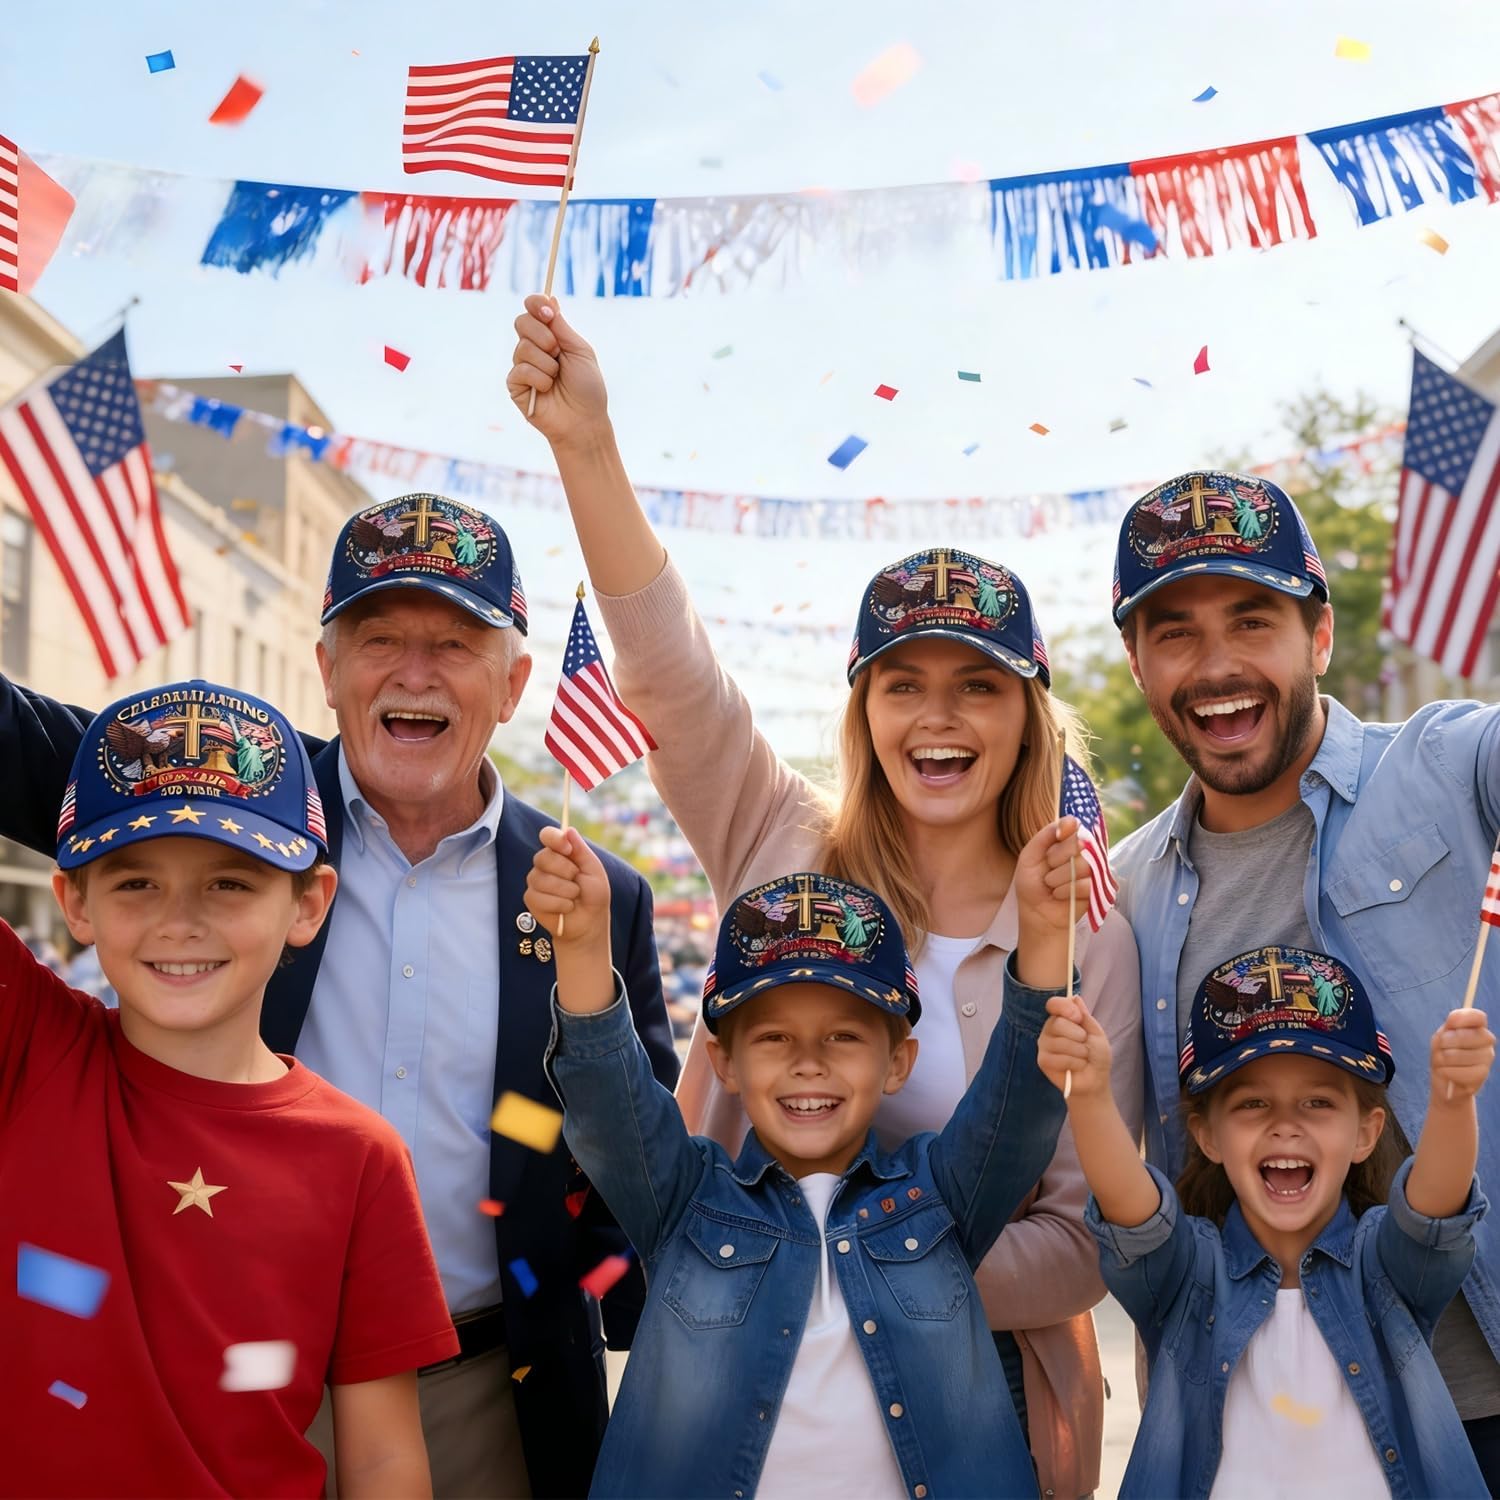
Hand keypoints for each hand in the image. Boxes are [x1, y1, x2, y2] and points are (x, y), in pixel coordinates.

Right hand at [508, 295, 611, 446]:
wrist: (584, 421)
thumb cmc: (587, 388)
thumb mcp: (579, 350)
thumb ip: (561, 326)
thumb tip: (550, 297)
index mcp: (550, 336)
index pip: (532, 309)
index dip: (536, 304)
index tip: (549, 312)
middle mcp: (533, 348)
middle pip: (521, 322)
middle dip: (543, 336)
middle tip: (558, 353)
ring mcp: (522, 366)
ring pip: (523, 348)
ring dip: (547, 363)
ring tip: (557, 378)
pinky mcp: (515, 385)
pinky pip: (520, 370)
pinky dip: (539, 379)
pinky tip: (547, 390)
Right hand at [525, 826, 612, 950]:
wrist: (589, 923)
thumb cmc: (593, 895)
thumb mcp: (593, 870)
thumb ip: (581, 850)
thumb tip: (568, 830)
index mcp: (560, 852)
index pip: (547, 835)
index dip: (554, 839)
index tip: (567, 848)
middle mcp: (544, 864)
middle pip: (543, 857)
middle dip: (566, 870)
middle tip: (577, 879)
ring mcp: (535, 881)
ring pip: (542, 880)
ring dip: (565, 891)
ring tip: (574, 897)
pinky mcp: (531, 898)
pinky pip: (540, 897)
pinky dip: (559, 904)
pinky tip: (566, 908)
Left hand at [1015, 816, 1089, 938]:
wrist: (1037, 915)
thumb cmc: (1032, 886)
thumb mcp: (1030, 857)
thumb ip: (1045, 836)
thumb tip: (1069, 821)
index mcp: (1065, 843)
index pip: (1074, 826)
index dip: (1068, 828)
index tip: (1059, 835)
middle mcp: (1080, 854)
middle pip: (1079, 843)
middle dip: (1057, 857)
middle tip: (1048, 868)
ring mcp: (1090, 871)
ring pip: (1082, 864)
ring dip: (1059, 877)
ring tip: (1051, 885)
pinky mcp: (1095, 889)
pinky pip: (1085, 884)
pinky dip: (1066, 891)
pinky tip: (1059, 895)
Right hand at [1039, 995, 1112, 1101]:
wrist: (1096, 1080)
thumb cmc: (1097, 1056)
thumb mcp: (1096, 1033)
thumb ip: (1085, 1016)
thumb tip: (1075, 997)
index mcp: (1062, 1019)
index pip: (1054, 1004)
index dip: (1064, 1008)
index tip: (1078, 1018)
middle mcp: (1050, 1030)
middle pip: (1057, 1023)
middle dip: (1078, 1036)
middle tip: (1085, 1044)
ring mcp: (1044, 1045)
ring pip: (1060, 1043)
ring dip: (1079, 1052)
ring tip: (1082, 1058)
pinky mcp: (1043, 1061)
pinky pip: (1058, 1058)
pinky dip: (1074, 1063)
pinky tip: (1075, 1067)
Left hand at [1430, 1008, 1494, 1101]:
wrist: (1445, 1079)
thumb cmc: (1443, 1053)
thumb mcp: (1441, 1036)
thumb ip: (1449, 1026)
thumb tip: (1453, 1019)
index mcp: (1476, 1027)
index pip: (1478, 1016)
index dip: (1463, 1019)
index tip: (1450, 1024)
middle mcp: (1487, 1040)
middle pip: (1464, 1036)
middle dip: (1445, 1043)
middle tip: (1441, 1048)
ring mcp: (1487, 1056)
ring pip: (1459, 1055)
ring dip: (1443, 1060)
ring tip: (1443, 1062)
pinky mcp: (1483, 1074)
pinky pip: (1462, 1071)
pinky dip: (1447, 1072)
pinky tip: (1447, 1072)